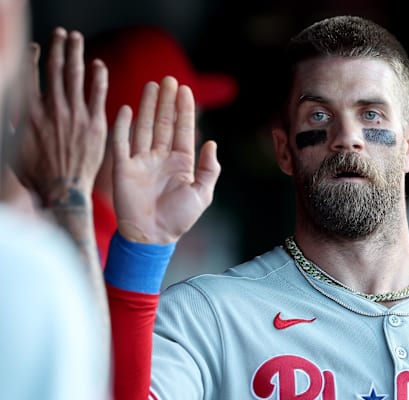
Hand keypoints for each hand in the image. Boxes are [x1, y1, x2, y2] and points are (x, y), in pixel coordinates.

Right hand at [16, 27, 107, 204]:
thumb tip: (12, 111)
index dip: (32, 57)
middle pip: (55, 69)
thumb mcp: (14, 147)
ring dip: (76, 53)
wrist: (63, 191)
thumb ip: (15, 124)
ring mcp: (76, 115)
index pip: (29, 75)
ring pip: (76, 76)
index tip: (36, 46)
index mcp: (30, 112)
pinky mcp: (95, 123)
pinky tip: (99, 65)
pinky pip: (98, 94)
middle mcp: (53, 109)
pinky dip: (98, 77)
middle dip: (57, 47)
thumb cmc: (37, 174)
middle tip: (61, 34)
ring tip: (76, 39)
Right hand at [112, 76, 220, 243]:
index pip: (183, 130)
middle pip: (163, 123)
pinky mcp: (123, 169)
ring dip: (147, 106)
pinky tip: (127, 108)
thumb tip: (212, 142)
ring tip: (152, 85)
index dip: (184, 110)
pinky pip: (121, 143)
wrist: (152, 238)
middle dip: (167, 102)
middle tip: (169, 79)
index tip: (186, 90)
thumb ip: (209, 169)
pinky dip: (123, 126)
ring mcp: (141, 161)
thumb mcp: (202, 194)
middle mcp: (161, 158)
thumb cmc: (179, 219)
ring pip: (144, 127)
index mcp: (181, 163)